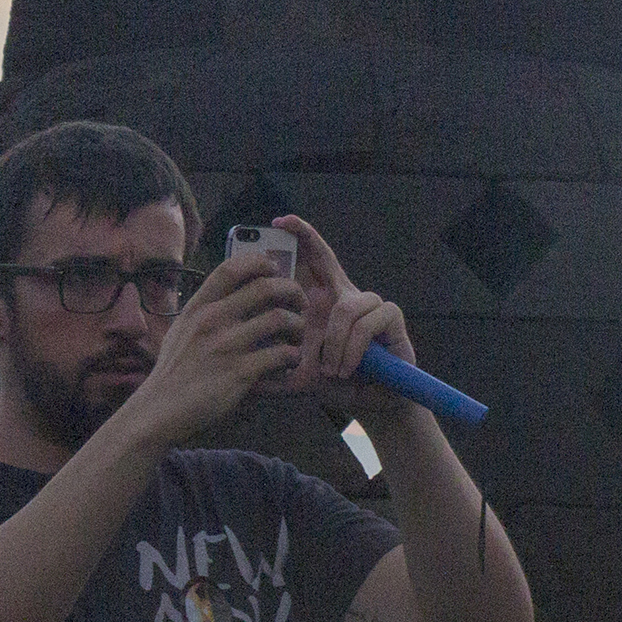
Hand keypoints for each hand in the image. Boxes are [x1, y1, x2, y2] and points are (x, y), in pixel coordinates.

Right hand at [127, 253, 304, 445]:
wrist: (157, 413)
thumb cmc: (173, 373)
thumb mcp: (181, 331)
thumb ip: (205, 311)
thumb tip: (233, 290)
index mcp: (197, 308)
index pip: (232, 268)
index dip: (261, 262)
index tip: (275, 270)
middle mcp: (212, 321)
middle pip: (266, 287)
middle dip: (293, 292)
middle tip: (300, 304)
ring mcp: (226, 346)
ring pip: (281, 318)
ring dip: (297, 326)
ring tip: (296, 337)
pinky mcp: (239, 373)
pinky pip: (282, 354)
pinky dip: (293, 357)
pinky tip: (289, 363)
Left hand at [271, 214, 416, 424]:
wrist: (373, 400)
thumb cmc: (334, 380)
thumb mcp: (295, 372)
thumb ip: (269, 366)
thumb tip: (231, 366)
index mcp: (321, 303)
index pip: (310, 264)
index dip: (298, 238)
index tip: (278, 222)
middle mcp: (344, 296)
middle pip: (326, 257)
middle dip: (305, 238)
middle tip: (284, 226)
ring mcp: (370, 304)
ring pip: (343, 308)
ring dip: (333, 344)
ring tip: (329, 368)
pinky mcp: (390, 316)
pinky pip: (364, 324)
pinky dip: (351, 351)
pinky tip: (346, 368)